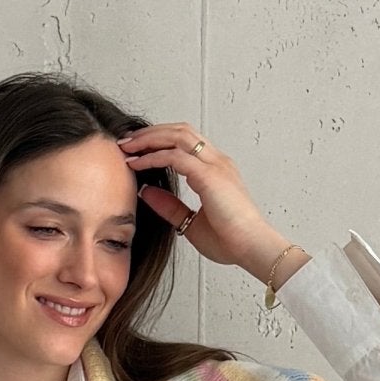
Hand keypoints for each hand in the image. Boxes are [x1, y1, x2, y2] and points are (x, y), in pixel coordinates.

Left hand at [117, 123, 283, 272]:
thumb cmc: (231, 241)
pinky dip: (153, 156)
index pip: (185, 142)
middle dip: (150, 133)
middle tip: (126, 142)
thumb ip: (170, 206)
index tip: (136, 150)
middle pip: (180, 131)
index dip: (159, 141)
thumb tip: (145, 191)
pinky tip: (136, 164)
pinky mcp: (209, 176)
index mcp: (216, 170)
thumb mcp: (191, 222)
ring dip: (149, 138)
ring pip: (177, 136)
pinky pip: (175, 157)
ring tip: (127, 146)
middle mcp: (217, 162)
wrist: (253, 249)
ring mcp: (215, 165)